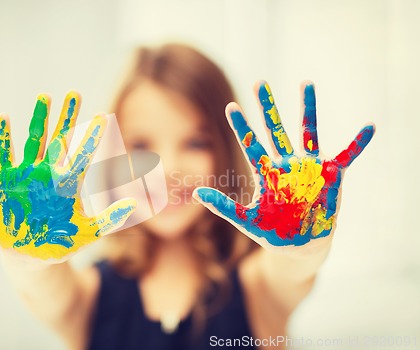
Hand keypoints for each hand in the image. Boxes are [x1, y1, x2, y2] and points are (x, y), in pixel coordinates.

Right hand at [0, 92, 135, 261]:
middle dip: (68, 117)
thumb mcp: (89, 231)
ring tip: (45, 96)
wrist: (29, 255)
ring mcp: (28, 174)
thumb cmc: (60, 243)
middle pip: (61, 139)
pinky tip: (4, 118)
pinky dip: (4, 138)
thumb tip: (136, 204)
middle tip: (75, 94)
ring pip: (36, 140)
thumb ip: (111, 218)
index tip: (104, 115)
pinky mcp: (7, 181)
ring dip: (40, 119)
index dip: (93, 135)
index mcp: (69, 182)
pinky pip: (5, 155)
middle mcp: (50, 173)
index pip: (84, 153)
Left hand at [193, 81, 374, 252]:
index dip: (242, 126)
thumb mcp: (246, 219)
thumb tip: (197, 194)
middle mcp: (287, 164)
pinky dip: (358, 143)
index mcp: (267, 173)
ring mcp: (309, 167)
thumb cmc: (274, 231)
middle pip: (275, 130)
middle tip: (259, 83)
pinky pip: (347, 155)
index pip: (251, 144)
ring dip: (307, 109)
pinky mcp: (331, 175)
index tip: (230, 107)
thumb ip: (223, 206)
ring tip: (306, 83)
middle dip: (268, 108)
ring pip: (307, 132)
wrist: (301, 245)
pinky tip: (370, 127)